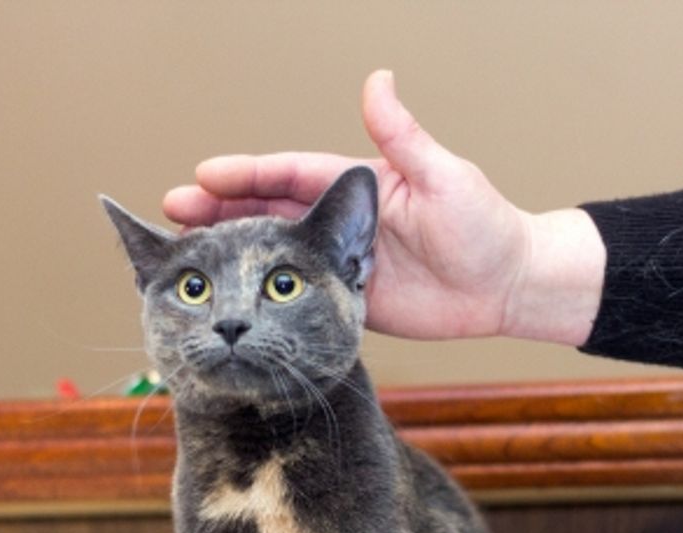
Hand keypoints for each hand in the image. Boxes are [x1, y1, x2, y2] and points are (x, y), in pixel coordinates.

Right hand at [163, 71, 604, 346]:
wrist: (508, 287)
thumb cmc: (484, 225)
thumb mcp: (443, 176)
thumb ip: (402, 137)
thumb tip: (378, 79)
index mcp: (354, 186)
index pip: (288, 175)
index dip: (245, 175)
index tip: (203, 175)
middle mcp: (338, 222)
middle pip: (267, 212)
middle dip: (219, 211)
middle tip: (174, 212)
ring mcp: (337, 264)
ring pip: (271, 254)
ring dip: (231, 251)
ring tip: (187, 252)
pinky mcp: (344, 303)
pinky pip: (294, 298)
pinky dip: (262, 297)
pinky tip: (232, 298)